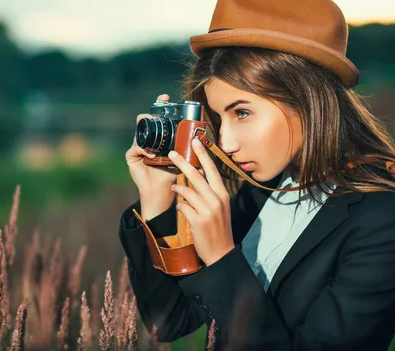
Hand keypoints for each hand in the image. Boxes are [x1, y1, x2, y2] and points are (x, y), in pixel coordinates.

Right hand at [125, 94, 177, 209]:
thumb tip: (202, 137)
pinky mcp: (132, 156)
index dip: (160, 105)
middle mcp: (148, 139)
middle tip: (156, 112)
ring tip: (154, 137)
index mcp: (159, 136)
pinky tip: (151, 154)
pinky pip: (135, 148)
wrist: (162, 191)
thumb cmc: (172, 173)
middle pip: (145, 120)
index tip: (166, 97)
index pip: (158, 117)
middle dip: (150, 114)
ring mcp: (138, 146)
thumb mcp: (183, 157)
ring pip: (139, 132)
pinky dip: (143, 149)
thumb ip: (188, 147)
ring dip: (147, 133)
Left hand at [168, 137, 233, 265]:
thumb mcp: (220, 207)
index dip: (203, 155)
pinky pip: (182, 207)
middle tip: (172, 153)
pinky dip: (180, 206)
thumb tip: (199, 174)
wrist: (221, 252)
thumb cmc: (219, 228)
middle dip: (182, 162)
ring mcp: (207, 210)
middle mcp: (216, 199)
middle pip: (196, 175)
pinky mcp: (197, 220)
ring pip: (186, 191)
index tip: (195, 141)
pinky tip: (182, 210)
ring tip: (174, 188)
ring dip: (178, 189)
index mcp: (222, 194)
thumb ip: (210, 192)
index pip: (212, 170)